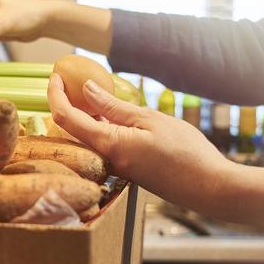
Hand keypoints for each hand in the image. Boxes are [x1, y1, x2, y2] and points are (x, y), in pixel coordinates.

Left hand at [47, 74, 231, 213]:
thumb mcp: (149, 120)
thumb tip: (86, 89)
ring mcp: (114, 166)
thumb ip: (113, 106)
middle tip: (69, 78)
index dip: (54, 95)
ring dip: (83, 112)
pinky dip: (100, 125)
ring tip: (88, 89)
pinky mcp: (125, 168)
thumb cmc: (185, 152)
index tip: (55, 75)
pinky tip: (109, 111)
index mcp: (107, 144)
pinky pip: (103, 143)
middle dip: (66, 101)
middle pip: (71, 128)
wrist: (209, 188)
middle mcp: (104, 159)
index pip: (65, 117)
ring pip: (87, 136)